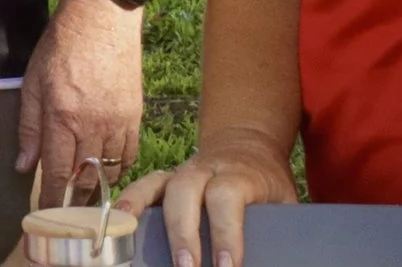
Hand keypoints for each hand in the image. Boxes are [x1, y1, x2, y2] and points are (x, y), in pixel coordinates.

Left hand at [15, 0, 142, 207]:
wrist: (101, 18)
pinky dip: (118, 168)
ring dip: (96, 185)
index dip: (51, 199)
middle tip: (65, 208)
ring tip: (84, 192)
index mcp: (62, 117)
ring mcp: (117, 121)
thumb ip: (28, 127)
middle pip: (85, 179)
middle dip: (73, 199)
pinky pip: (129, 155)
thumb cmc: (60, 46)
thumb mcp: (32, 82)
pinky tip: (106, 169)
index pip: (56, 172)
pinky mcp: (134, 115)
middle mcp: (92, 125)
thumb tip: (23, 166)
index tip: (46, 215)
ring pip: (108, 171)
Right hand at [113, 129, 295, 266]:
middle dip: (183, 232)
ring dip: (145, 213)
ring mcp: (181, 172)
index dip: (226, 231)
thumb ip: (278, 228)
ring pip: (158, 185)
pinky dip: (128, 201)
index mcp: (239, 174)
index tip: (227, 265)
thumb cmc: (268, 184)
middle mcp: (206, 169)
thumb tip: (279, 258)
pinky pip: (143, 187)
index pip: (227, 197)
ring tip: (131, 240)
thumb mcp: (284, 202)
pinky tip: (117, 219)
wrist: (247, 146)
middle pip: (186, 191)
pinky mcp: (165, 180)